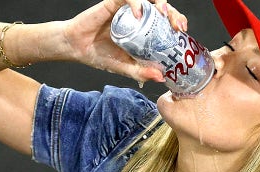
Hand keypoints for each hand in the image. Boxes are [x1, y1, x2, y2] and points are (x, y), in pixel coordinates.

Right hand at [63, 0, 187, 81]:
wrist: (77, 49)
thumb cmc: (100, 55)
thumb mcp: (124, 67)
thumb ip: (141, 71)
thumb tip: (160, 77)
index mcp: (144, 30)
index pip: (166, 22)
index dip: (177, 22)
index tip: (182, 32)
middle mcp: (138, 16)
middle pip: (162, 8)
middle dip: (174, 13)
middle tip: (178, 25)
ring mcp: (127, 8)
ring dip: (160, 3)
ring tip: (162, 14)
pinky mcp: (113, 3)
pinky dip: (136, 3)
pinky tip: (137, 14)